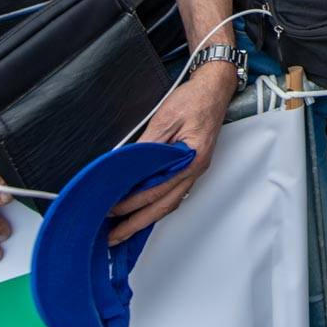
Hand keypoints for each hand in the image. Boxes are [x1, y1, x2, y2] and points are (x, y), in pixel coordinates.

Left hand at [107, 63, 235, 243]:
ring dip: (146, 218)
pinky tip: (143, 210)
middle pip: (164, 205)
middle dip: (137, 224)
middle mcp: (195, 169)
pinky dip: (156, 206)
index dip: (132, 202)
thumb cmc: (194, 99)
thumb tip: (125, 166)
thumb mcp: (165, 118)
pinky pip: (172, 193)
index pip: (157, 189)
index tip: (112, 210)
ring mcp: (195, 170)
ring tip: (124, 230)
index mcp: (192, 158)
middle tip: (114, 237)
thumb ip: (147, 145)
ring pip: (169, 204)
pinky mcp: (191, 167)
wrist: (214, 88)